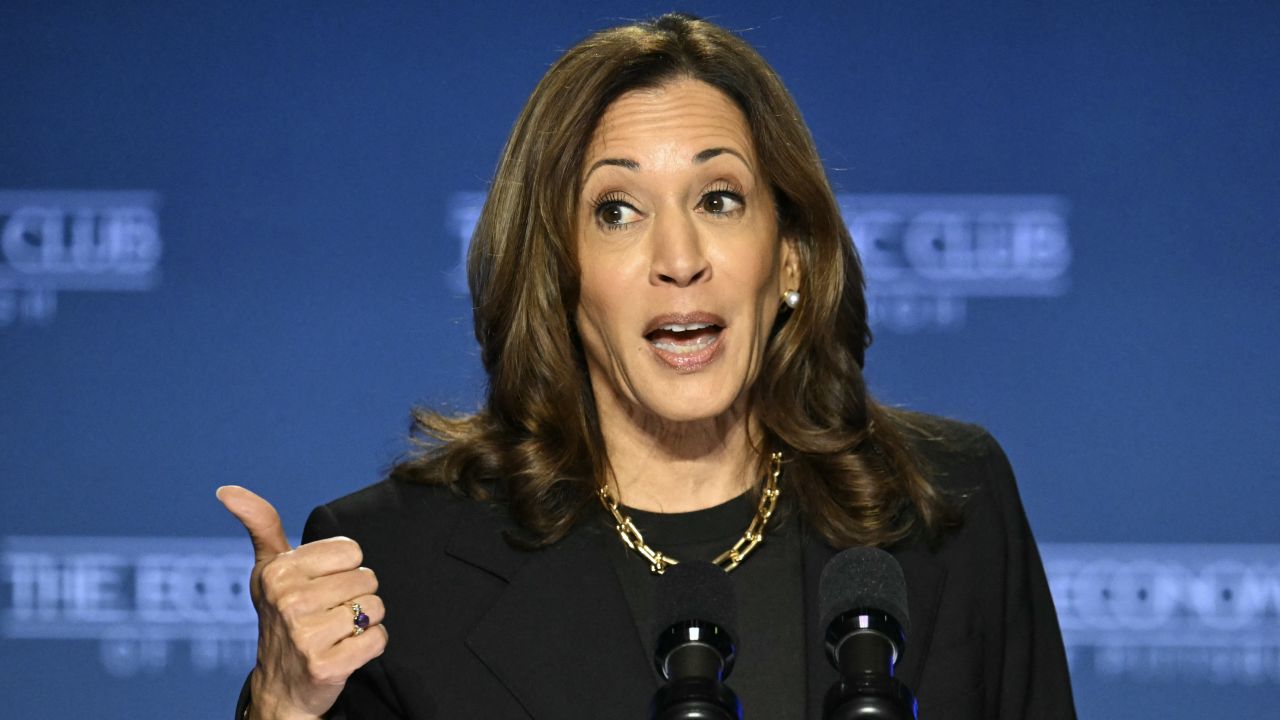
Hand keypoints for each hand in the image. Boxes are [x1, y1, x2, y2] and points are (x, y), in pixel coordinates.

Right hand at [217, 486, 387, 719]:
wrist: (281, 687)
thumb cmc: (281, 617)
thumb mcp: (269, 569)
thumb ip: (261, 524)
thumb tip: (226, 489)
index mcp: (278, 572)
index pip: (352, 551)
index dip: (343, 570)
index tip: (320, 587)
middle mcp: (288, 601)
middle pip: (367, 579)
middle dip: (354, 596)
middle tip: (328, 614)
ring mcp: (306, 636)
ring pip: (375, 607)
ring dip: (364, 621)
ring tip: (336, 632)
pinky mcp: (326, 666)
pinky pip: (378, 639)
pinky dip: (370, 646)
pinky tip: (344, 652)